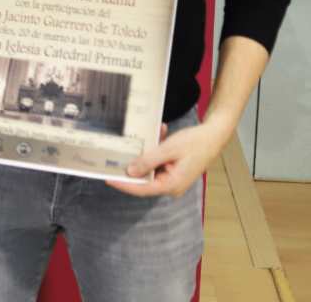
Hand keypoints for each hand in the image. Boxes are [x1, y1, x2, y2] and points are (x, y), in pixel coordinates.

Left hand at [106, 119, 230, 197]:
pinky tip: (161, 132)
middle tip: (118, 152)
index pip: (142, 189)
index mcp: (172, 185)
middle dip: (134, 162)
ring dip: (148, 151)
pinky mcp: (173, 169)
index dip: (124, 184)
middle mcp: (171, 185)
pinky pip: (158, 161)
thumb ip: (148, 161)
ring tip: (152, 134)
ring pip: (150, 167)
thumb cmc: (196, 143)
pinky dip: (157, 148)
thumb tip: (130, 172)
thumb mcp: (169, 150)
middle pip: (144, 178)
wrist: (214, 135)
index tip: (108, 178)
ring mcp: (172, 177)